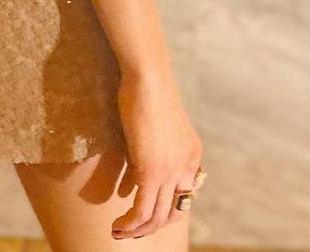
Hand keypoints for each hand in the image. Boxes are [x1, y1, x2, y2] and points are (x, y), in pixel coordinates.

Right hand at [112, 67, 202, 239]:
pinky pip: (141, 210)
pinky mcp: (152, 171)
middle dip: (151, 227)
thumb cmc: (148, 90)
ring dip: (137, 230)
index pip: (185, 196)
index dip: (166, 211)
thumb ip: (153, 151)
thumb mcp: (158, 126)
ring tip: (120, 232)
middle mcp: (186, 167)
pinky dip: (130, 224)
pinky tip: (117, 226)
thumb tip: (133, 179)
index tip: (147, 214)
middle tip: (132, 230)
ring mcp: (171, 171)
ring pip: (157, 217)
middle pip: (173, 212)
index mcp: (192, 155)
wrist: (149, 77)